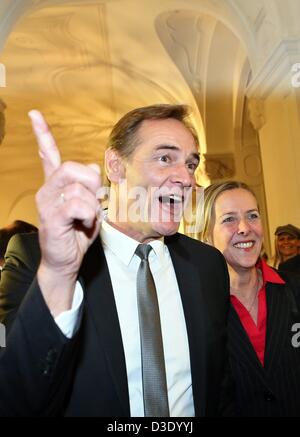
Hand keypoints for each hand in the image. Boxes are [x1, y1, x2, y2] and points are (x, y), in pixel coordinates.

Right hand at [29, 110, 101, 315]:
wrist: (67, 260)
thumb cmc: (77, 232)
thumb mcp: (89, 205)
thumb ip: (89, 185)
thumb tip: (91, 167)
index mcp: (56, 184)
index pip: (49, 154)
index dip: (42, 134)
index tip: (34, 114)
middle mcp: (47, 189)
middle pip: (72, 167)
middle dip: (92, 183)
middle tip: (94, 200)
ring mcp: (47, 203)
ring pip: (79, 189)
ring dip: (92, 206)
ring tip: (86, 218)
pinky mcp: (51, 217)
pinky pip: (77, 205)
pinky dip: (88, 216)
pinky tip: (83, 224)